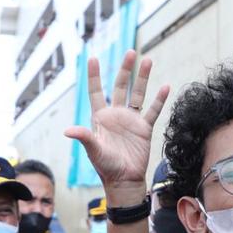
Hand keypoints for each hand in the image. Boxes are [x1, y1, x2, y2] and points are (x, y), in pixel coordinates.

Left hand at [64, 50, 170, 205]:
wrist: (124, 181)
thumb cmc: (106, 167)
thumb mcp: (93, 151)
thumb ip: (84, 138)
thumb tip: (68, 131)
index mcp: (101, 118)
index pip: (97, 92)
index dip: (95, 75)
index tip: (93, 58)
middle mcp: (116, 115)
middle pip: (121, 86)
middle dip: (125, 69)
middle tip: (130, 52)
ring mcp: (131, 121)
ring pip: (138, 94)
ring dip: (142, 78)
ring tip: (147, 61)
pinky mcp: (144, 129)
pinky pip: (153, 111)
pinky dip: (159, 99)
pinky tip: (165, 86)